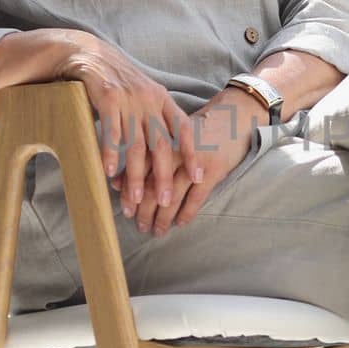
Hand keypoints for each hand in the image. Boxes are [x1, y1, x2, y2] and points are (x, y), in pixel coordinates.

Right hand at [56, 35, 199, 217]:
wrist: (91, 55)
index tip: (198, 177)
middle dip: (165, 175)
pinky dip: (111, 154)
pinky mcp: (107, 99)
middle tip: (165, 201)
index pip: (184, 129)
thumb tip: (168, 152)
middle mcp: (150, 99)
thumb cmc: (120, 82)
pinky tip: (110, 173)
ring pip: (136, 145)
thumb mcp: (146, 94)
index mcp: (163, 98)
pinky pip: (111, 133)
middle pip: (162, 144)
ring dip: (136, 175)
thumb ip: (157, 117)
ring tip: (135, 198)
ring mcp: (129, 100)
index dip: (192, 153)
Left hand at [132, 86, 264, 235]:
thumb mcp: (169, 138)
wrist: (232, 117)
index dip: (131, 192)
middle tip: (139, 225)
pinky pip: (197, 197)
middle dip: (145, 210)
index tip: (125, 210)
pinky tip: (179, 223)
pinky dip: (187, 212)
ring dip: (164, 216)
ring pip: (174, 195)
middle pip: (155, 185)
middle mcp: (176, 151)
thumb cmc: (195, 130)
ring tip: (157, 230)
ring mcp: (196, 162)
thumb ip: (144, 157)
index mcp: (162, 140)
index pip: (140, 171)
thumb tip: (116, 183)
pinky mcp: (215, 170)